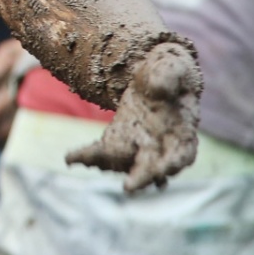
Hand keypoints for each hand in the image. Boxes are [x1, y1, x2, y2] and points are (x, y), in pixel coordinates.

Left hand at [65, 40, 201, 191]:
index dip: (173, 165)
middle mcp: (159, 146)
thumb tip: (159, 89)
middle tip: (129, 187)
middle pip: (152, 167)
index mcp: (181, 131)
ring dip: (105, 165)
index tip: (165, 173)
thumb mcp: (172, 67)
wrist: (155, 74)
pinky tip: (72, 157)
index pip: (182, 155)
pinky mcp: (118, 140)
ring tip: (84, 160)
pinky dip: (89, 156)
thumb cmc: (169, 71)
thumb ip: (168, 76)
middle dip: (142, 177)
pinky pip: (103, 152)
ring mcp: (137, 146)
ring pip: (122, 162)